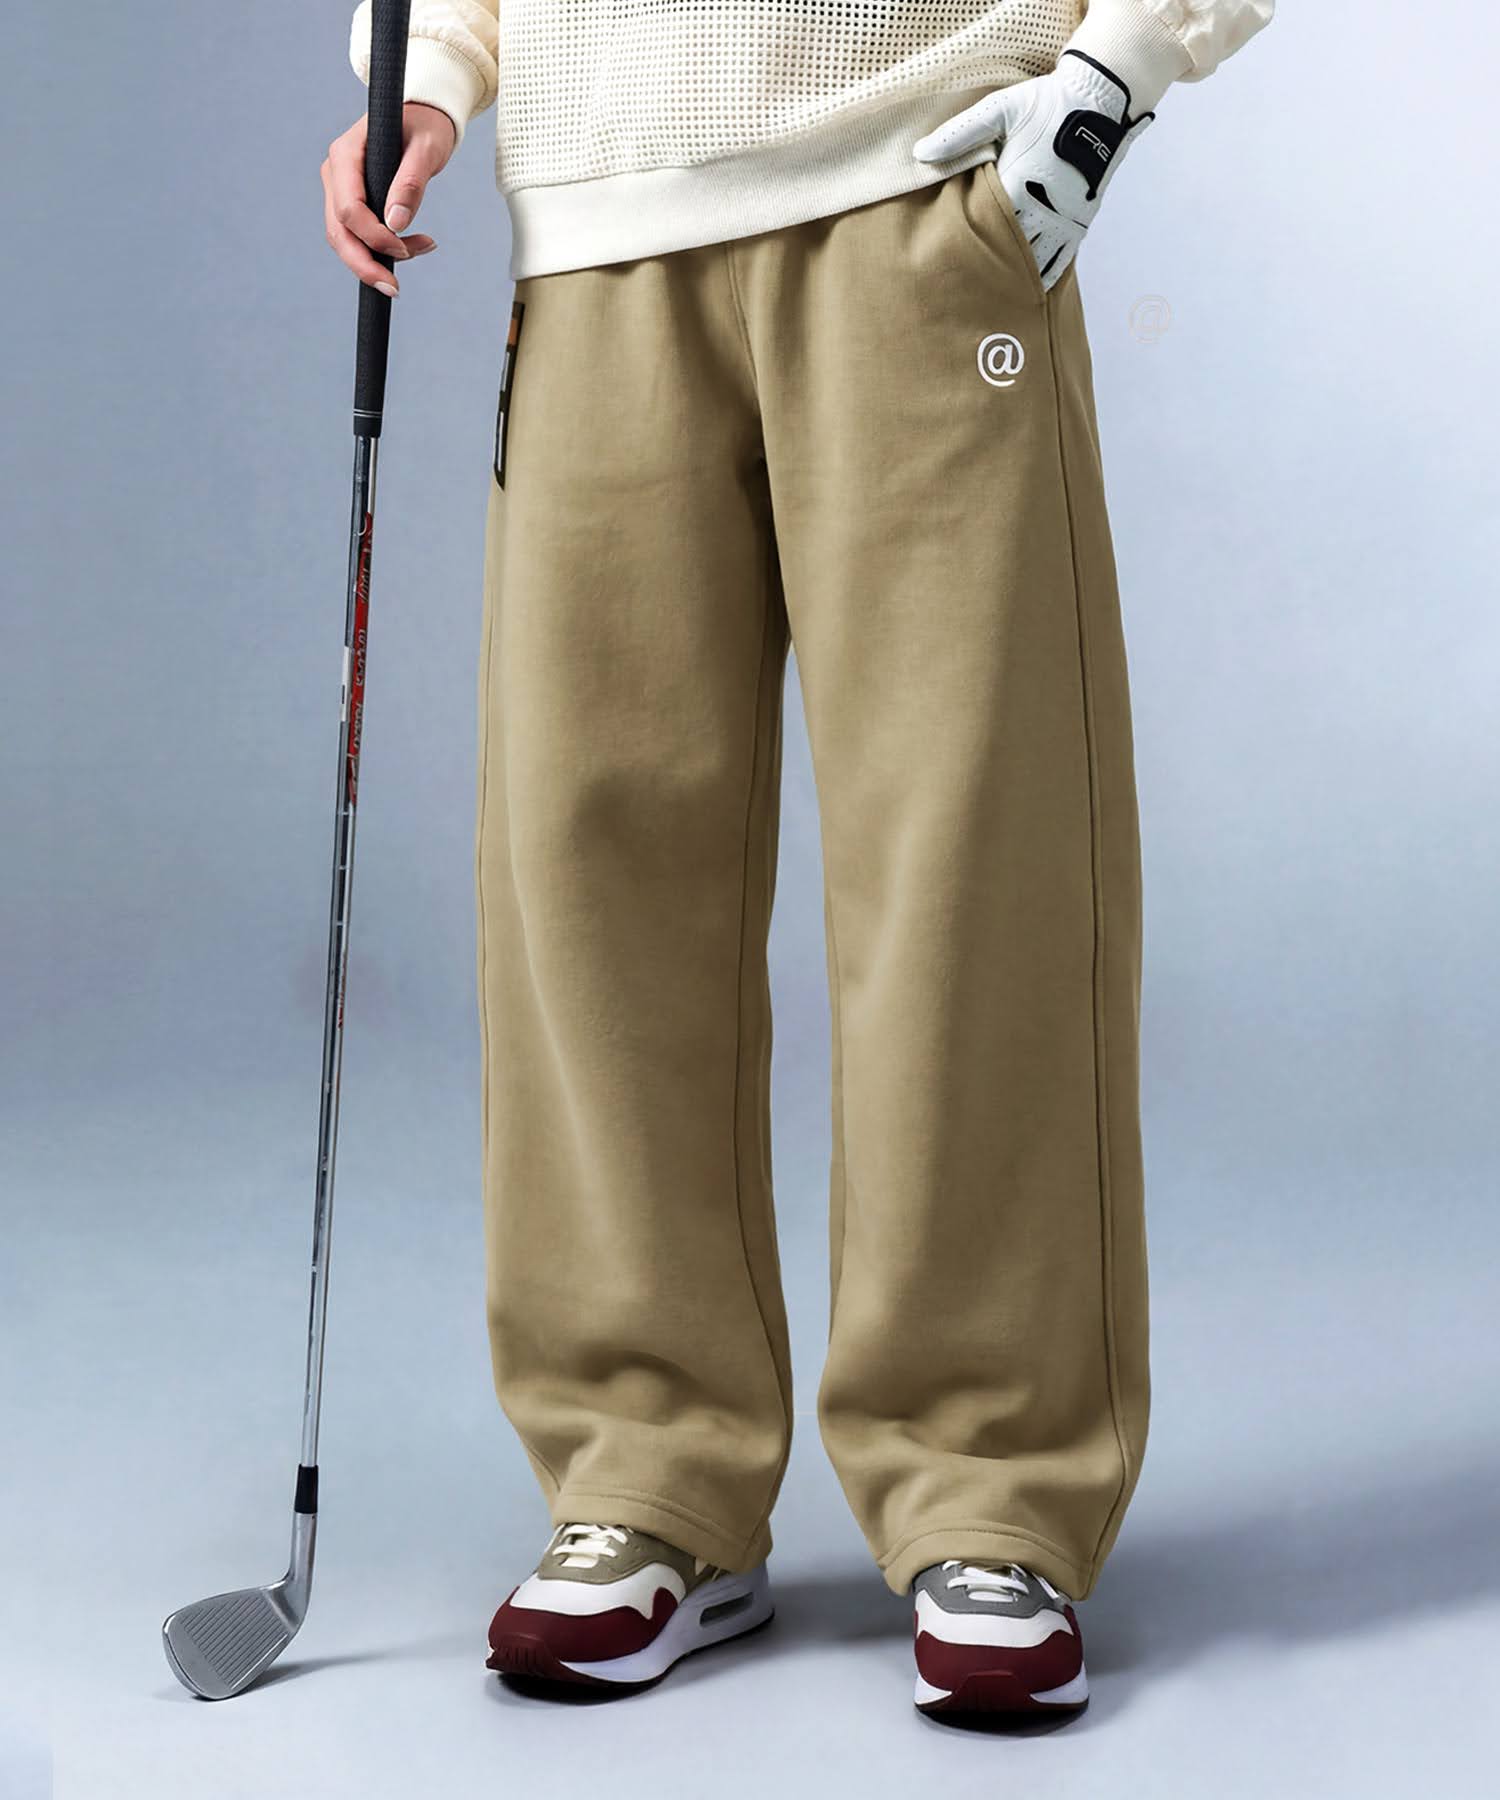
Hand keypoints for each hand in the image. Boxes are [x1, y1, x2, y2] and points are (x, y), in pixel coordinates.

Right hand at [322, 101, 455, 295]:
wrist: (423, 116)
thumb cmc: (425, 125)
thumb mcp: (426, 148)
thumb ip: (410, 183)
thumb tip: (395, 223)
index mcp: (346, 153)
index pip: (348, 208)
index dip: (373, 237)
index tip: (405, 248)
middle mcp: (336, 172)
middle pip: (338, 231)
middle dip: (365, 264)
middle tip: (395, 289)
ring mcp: (340, 188)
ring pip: (345, 239)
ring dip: (378, 259)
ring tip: (422, 249)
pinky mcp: (352, 201)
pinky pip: (359, 235)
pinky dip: (384, 249)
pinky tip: (416, 245)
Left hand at [913, 51, 1153, 290]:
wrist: (1101, 101)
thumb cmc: (1047, 103)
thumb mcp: (1000, 110)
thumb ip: (960, 134)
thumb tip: (919, 153)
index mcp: (1017, 185)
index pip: (982, 226)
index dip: (963, 240)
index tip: (943, 252)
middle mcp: (1042, 210)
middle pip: (1005, 249)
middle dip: (985, 262)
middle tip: (959, 283)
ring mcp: (1064, 220)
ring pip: (1032, 261)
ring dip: (1011, 273)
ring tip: (988, 292)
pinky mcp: (1080, 223)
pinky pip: (1060, 262)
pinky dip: (1042, 277)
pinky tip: (1026, 288)